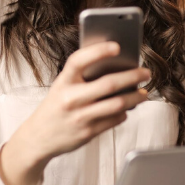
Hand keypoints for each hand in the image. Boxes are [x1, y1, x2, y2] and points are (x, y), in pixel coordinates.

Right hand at [0, 41, 150, 184]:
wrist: (38, 138)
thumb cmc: (55, 107)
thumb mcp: (61, 87)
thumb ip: (81, 77)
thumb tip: (114, 67)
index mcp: (63, 82)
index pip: (79, 60)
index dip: (98, 51)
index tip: (117, 46)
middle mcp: (70, 98)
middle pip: (108, 84)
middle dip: (132, 77)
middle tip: (145, 73)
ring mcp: (80, 117)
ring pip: (117, 104)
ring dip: (135, 97)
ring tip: (143, 93)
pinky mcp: (88, 132)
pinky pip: (114, 120)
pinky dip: (124, 113)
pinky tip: (126, 108)